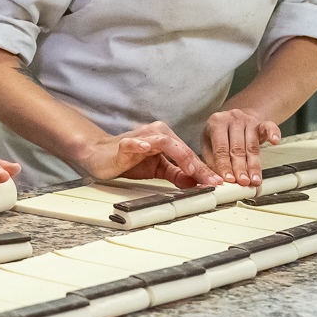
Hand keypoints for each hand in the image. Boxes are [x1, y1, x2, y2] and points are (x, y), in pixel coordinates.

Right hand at [74, 121, 220, 188]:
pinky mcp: (124, 144)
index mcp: (166, 139)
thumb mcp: (158, 170)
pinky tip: (146, 148)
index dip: (204, 169)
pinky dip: (140, 144)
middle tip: (210, 180)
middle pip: (182, 148)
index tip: (217, 182)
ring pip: (165, 142)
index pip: (189, 154)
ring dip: (181, 156)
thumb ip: (176, 175)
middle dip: (198, 165)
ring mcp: (140, 137)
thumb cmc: (128, 160)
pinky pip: (133, 142)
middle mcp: (156, 134)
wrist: (99, 156)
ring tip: (191, 169)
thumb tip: (196, 183)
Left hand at [201, 108, 280, 187]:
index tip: (229, 179)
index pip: (220, 149)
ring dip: (254, 165)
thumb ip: (212, 162)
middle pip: (237, 148)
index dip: (225, 166)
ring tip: (255, 179)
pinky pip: (269, 127)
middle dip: (240, 168)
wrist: (235, 119)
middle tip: (243, 182)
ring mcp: (248, 120)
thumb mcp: (209, 145)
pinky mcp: (261, 123)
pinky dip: (273, 133)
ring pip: (252, 146)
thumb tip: (218, 179)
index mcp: (216, 123)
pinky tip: (275, 141)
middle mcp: (232, 119)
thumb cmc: (220, 135)